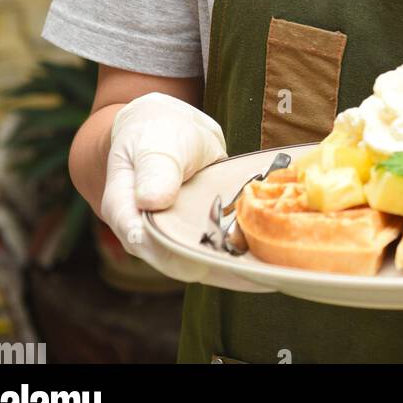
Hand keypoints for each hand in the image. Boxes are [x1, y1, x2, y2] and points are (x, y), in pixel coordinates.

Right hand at [101, 92, 272, 293]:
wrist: (167, 130)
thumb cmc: (153, 133)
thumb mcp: (154, 142)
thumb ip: (155, 168)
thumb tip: (151, 201)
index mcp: (126, 211)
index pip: (142, 240)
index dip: (173, 254)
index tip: (204, 264)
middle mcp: (150, 234)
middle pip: (180, 260)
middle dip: (218, 269)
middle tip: (257, 273)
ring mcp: (179, 236)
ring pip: (206, 259)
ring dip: (238, 265)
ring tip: (275, 269)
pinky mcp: (204, 233)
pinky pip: (223, 246)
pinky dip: (246, 250)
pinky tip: (275, 256)